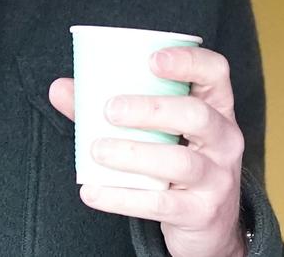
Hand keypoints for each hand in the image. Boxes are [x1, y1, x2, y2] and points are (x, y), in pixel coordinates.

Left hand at [49, 47, 246, 256]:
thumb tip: (59, 88)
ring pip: (182, 162)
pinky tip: (92, 190)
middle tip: (109, 110)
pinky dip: (123, 197)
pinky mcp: (201, 212)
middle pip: (196, 115)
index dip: (188, 60)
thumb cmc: (173, 154)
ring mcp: (218, 177)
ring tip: (97, 149)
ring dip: (134, 153)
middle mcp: (225, 137)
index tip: (151, 59)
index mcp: (214, 104)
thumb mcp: (155, 126)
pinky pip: (162, 204)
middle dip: (151, 109)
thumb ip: (106, 105)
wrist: (207, 223)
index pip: (215, 71)